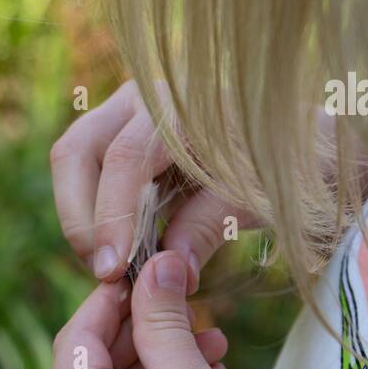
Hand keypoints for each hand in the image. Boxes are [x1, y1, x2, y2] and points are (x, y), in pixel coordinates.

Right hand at [50, 80, 259, 286]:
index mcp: (183, 105)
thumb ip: (209, 227)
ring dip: (81, 217)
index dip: (112, 217)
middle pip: (78, 149)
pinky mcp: (117, 133)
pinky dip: (92, 211)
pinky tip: (117, 247)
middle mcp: (145, 97)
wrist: (295, 142)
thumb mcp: (255, 199)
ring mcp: (125, 111)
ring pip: (72, 159)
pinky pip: (84, 170)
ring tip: (109, 265)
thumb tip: (173, 269)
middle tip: (103, 272)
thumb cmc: (278, 167)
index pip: (125, 157)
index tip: (111, 271)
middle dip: (80, 218)